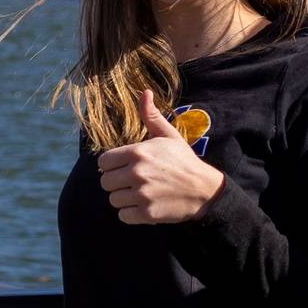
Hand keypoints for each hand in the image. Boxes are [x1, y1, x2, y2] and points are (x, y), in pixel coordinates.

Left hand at [96, 90, 226, 224]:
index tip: (123, 167)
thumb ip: (151, 116)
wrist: (204, 189)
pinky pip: (122, 215)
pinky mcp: (146, 213)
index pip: (103, 162)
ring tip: (139, 194)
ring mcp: (141, 194)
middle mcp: (137, 173)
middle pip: (105, 182)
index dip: (112, 165)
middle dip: (117, 182)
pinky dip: (130, 214)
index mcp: (138, 152)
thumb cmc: (184, 161)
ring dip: (124, 198)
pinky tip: (143, 206)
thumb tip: (144, 92)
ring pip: (113, 200)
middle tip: (132, 182)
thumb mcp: (168, 135)